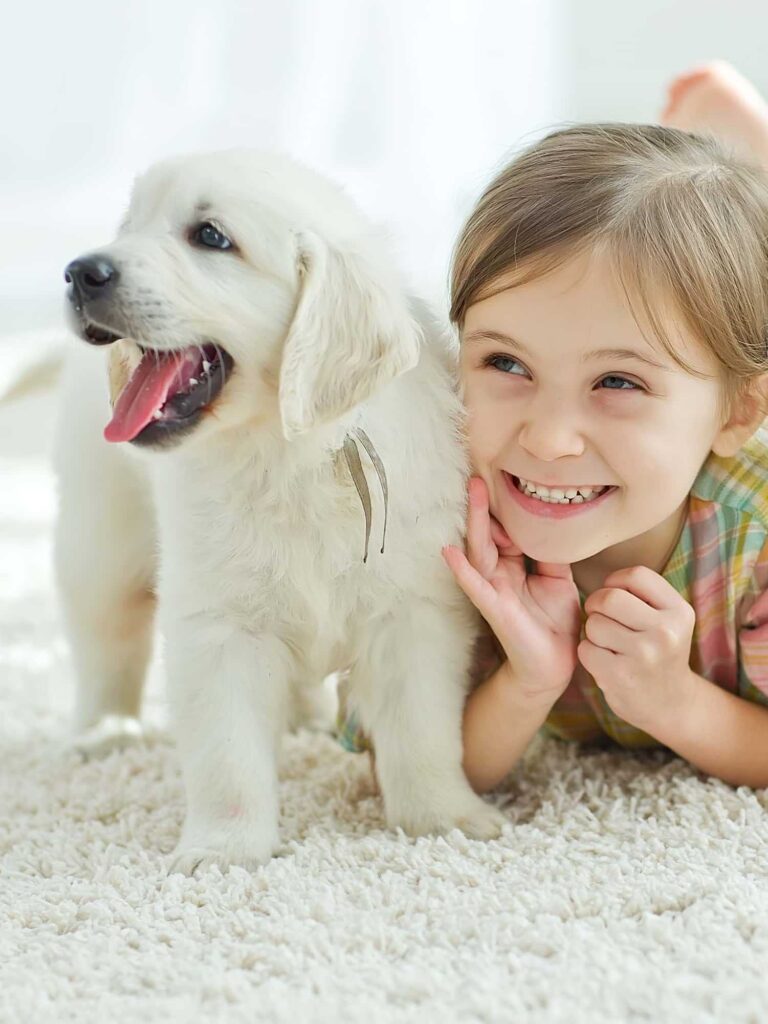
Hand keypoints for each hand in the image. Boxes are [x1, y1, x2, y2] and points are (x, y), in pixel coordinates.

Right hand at [442, 476, 580, 704]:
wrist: (554, 665)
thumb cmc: (554, 622)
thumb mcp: (558, 580)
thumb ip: (552, 553)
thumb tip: (553, 523)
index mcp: (514, 565)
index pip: (507, 531)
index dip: (506, 509)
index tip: (505, 479)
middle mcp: (499, 574)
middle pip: (488, 534)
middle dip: (483, 506)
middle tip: (478, 477)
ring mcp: (493, 590)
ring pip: (480, 551)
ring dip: (475, 523)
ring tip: (472, 495)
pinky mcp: (494, 609)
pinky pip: (475, 586)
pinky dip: (462, 570)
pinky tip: (449, 553)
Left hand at [578, 566, 696, 734]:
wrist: (671, 704)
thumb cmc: (659, 652)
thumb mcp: (668, 620)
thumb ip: (644, 594)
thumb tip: (601, 568)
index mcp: (678, 611)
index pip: (635, 575)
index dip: (614, 581)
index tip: (613, 594)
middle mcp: (665, 632)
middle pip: (609, 597)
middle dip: (596, 604)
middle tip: (600, 616)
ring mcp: (643, 655)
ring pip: (594, 623)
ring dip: (593, 632)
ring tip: (609, 644)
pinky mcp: (621, 676)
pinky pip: (585, 649)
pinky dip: (588, 653)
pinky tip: (605, 662)